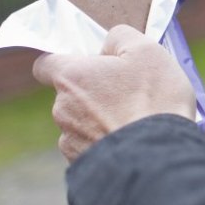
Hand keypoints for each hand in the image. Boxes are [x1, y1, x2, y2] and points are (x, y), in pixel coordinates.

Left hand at [32, 25, 196, 161]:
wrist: (159, 159)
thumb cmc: (153, 101)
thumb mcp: (147, 51)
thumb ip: (120, 37)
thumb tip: (109, 44)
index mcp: (71, 77)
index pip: (45, 64)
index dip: (66, 63)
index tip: (89, 66)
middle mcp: (62, 109)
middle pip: (70, 95)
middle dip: (94, 94)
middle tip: (128, 95)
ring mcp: (70, 141)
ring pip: (81, 124)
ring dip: (100, 121)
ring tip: (135, 123)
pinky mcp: (83, 166)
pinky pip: (92, 149)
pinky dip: (107, 145)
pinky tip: (132, 144)